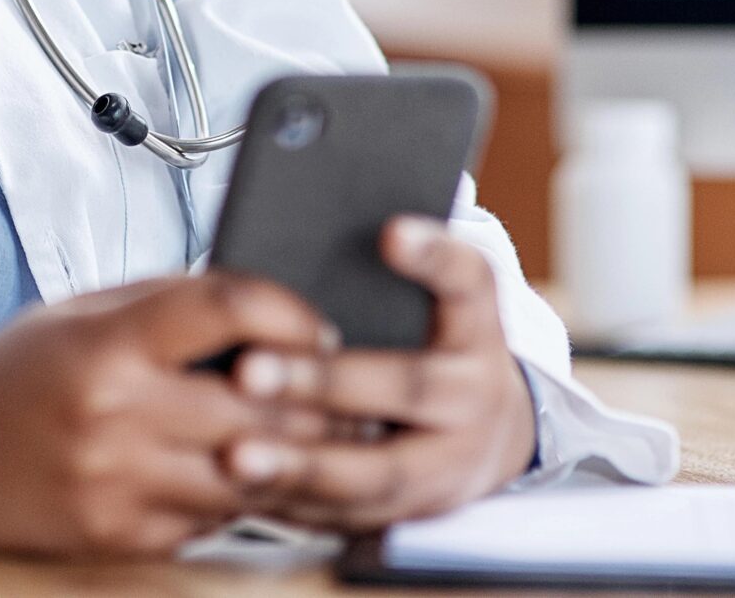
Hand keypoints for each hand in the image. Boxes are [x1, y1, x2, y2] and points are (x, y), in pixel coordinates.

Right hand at [0, 272, 337, 556]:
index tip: (317, 322)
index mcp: (104, 344)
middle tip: (363, 386)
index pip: (227, 307)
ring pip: (251, 472)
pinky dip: (246, 496)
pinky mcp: (123, 541)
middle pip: (260, 402)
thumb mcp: (77, 315)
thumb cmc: (11, 379)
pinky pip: (215, 520)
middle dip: (323, 395)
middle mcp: (114, 417)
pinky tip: (264, 475)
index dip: (290, 310)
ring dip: (300, 455)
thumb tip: (259, 301)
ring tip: (335, 436)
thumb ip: (164, 305)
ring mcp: (120, 487)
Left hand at [218, 216, 537, 531]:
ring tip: (236, 454)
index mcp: (479, 328)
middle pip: (408, 386)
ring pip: (378, 472)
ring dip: (302, 465)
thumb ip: (405, 265)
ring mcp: (452, 464)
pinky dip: (295, 502)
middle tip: (248, 370)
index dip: (434, 256)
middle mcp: (475, 396)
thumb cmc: (439, 344)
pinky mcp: (416, 513)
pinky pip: (352, 515)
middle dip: (324, 382)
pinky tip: (241, 488)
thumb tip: (331, 219)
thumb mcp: (441, 299)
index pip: (470, 281)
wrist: (498, 436)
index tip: (389, 231)